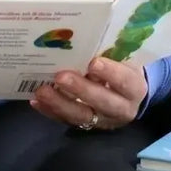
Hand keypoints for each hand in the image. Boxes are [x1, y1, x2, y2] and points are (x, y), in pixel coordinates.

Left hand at [30, 57, 148, 130]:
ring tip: (42, 90)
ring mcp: (103, 120)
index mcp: (134, 89)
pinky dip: (50, 111)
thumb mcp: (124, 62)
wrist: (128, 97)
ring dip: (60, 103)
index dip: (110, 73)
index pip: (125, 82)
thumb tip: (83, 44)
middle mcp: (121, 109)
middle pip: (102, 102)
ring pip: (81, 115)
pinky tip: (36, 100)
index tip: (93, 63)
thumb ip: (110, 57)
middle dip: (80, 89)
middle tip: (60, 76)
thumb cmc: (122, 71)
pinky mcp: (86, 126)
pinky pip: (66, 120)